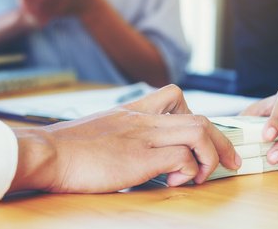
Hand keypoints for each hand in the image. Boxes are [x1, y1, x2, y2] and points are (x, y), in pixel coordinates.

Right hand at [9, 85, 240, 192]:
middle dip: (222, 141)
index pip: (174, 97)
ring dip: (211, 155)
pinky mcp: (140, 157)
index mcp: (133, 111)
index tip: (202, 139)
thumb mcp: (99, 131)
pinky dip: (189, 170)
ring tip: (204, 174)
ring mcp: (144, 136)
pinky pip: (182, 156)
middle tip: (230, 160)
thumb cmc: (67, 148)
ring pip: (199, 130)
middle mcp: (144, 119)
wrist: (46, 152)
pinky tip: (177, 181)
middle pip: (199, 117)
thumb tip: (131, 153)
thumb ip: (121, 134)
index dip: (195, 117)